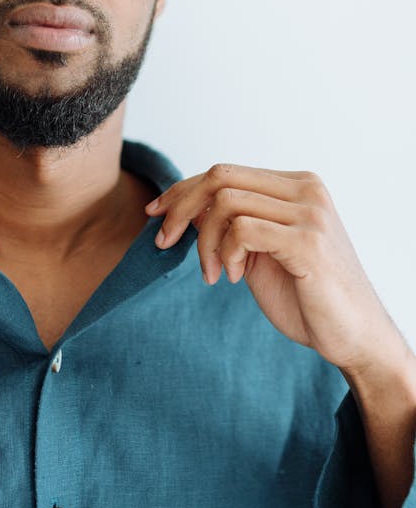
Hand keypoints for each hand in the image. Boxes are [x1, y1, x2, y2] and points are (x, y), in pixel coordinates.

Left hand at [145, 163, 409, 376]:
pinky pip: (242, 230)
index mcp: (296, 186)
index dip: (182, 191)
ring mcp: (310, 213)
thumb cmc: (306, 296)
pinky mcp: (308, 241)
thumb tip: (184, 204)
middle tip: (164, 243)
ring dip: (205, 243)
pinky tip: (232, 278)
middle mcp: (307, 189)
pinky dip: (225, 254)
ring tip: (214, 274)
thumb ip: (230, 223)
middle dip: (180, 209)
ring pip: (226, 203)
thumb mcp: (258, 251)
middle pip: (219, 177)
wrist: (353, 335)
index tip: (154, 214)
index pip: (225, 172)